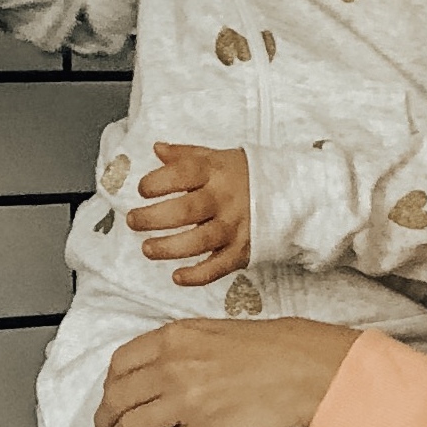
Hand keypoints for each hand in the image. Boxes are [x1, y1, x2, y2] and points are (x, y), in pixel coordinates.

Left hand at [94, 316, 357, 426]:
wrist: (308, 369)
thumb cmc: (275, 347)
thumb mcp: (218, 330)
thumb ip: (184, 346)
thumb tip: (163, 367)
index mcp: (175, 337)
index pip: (120, 363)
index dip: (109, 386)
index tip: (110, 398)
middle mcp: (172, 367)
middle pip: (117, 398)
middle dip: (103, 420)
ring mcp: (186, 400)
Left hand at [128, 143, 250, 284]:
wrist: (293, 194)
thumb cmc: (248, 175)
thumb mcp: (220, 157)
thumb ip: (187, 155)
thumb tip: (157, 149)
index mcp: (217, 171)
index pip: (183, 173)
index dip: (158, 182)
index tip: (143, 189)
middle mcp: (226, 199)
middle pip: (186, 210)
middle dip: (154, 218)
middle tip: (133, 221)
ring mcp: (236, 226)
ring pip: (199, 241)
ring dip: (169, 248)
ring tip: (147, 249)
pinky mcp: (244, 251)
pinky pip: (219, 267)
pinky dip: (198, 276)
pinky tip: (177, 277)